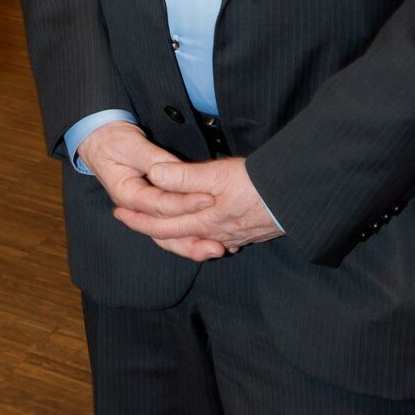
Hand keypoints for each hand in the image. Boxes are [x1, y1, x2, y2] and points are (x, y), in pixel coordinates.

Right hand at [77, 123, 214, 254]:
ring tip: (217, 250)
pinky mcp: (155, 209)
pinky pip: (172, 226)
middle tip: (218, 239)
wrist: (103, 142)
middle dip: (192, 236)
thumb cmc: (115, 141)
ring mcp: (145, 212)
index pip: (158, 204)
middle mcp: (136, 210)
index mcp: (126, 194)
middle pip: (165, 230)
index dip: (183, 202)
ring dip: (192, 244)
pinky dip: (190, 235)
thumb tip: (177, 170)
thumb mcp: (133, 145)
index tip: (207, 199)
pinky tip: (210, 241)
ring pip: (169, 236)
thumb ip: (155, 159)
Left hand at [112, 156, 282, 260]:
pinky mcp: (248, 233)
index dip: (137, 219)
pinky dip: (199, 236)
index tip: (118, 212)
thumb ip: (182, 178)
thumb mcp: (216, 175)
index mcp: (203, 223)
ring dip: (174, 234)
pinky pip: (215, 240)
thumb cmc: (256, 184)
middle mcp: (216, 236)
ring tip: (159, 226)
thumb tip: (153, 176)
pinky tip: (201, 232)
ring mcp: (233, 238)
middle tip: (126, 217)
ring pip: (194, 240)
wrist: (296, 198)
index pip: (162, 226)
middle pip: (175, 236)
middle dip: (148, 227)